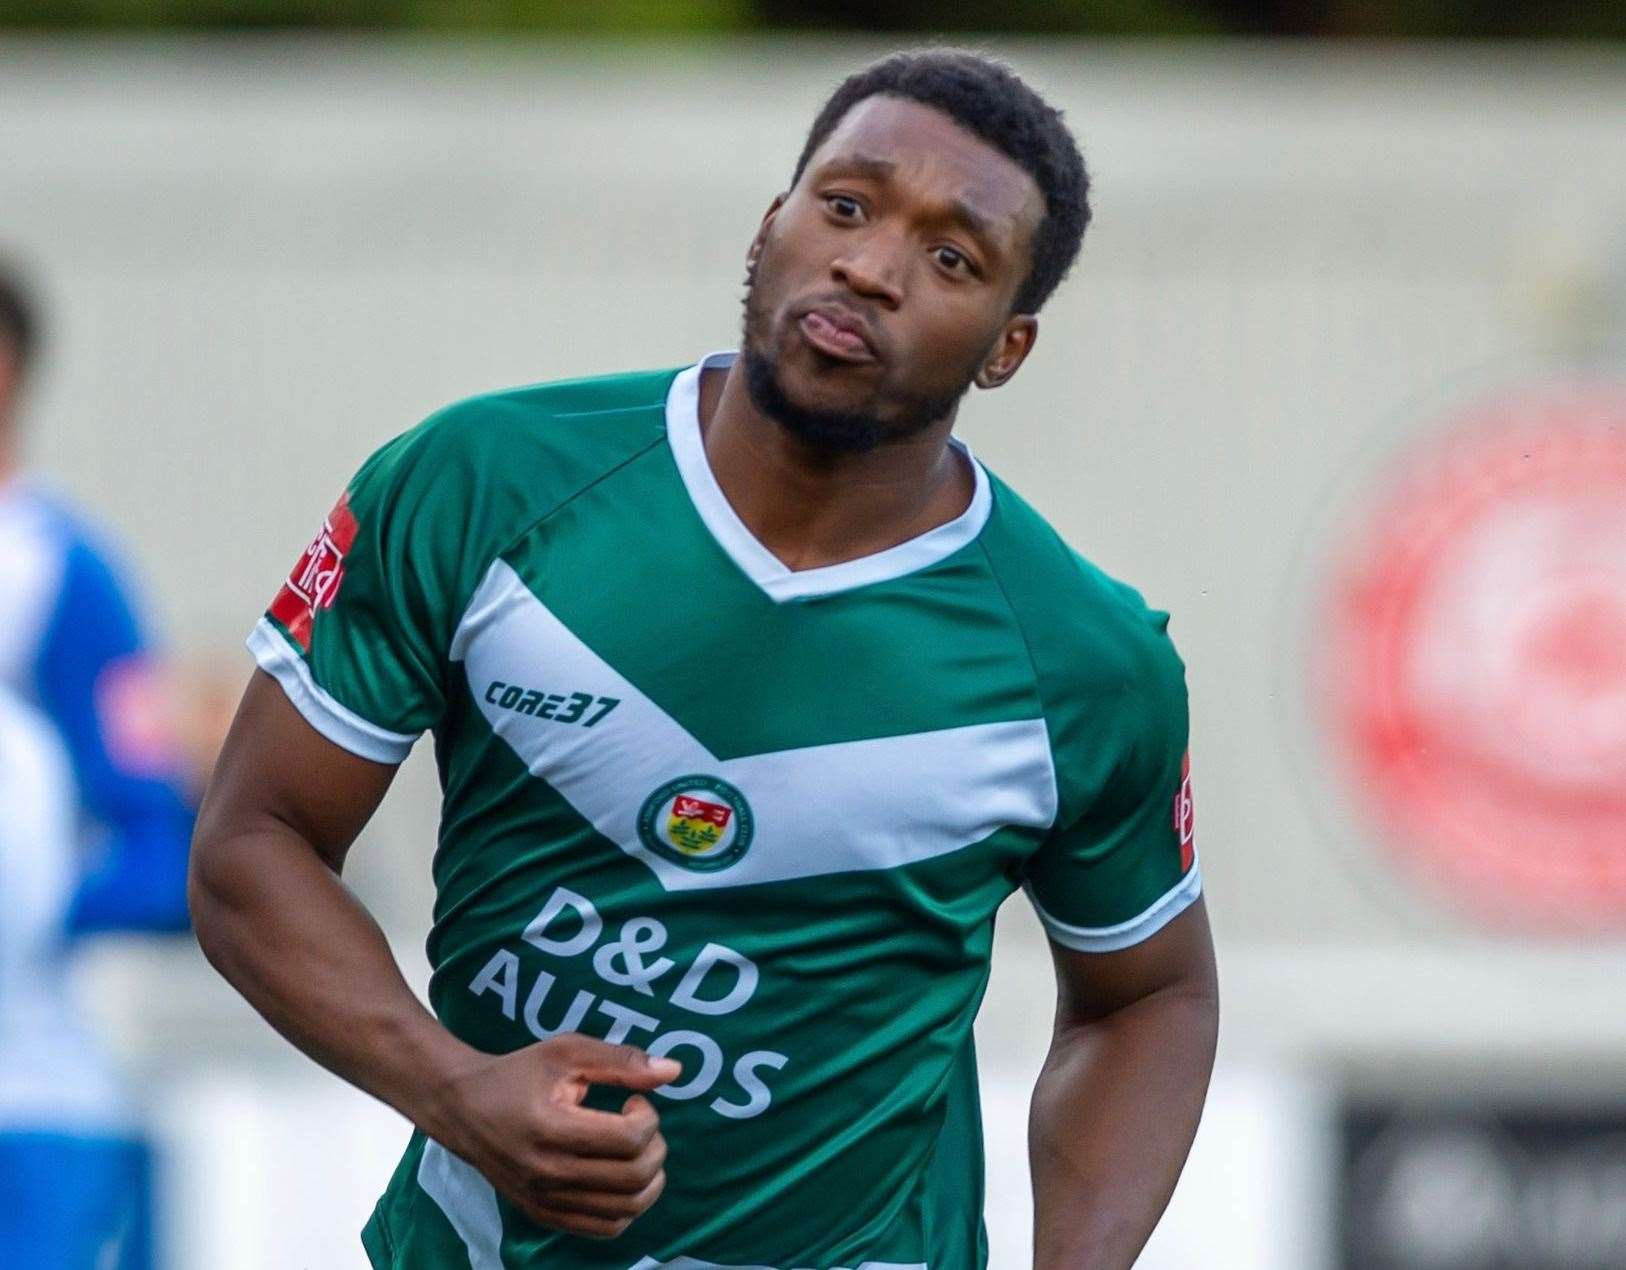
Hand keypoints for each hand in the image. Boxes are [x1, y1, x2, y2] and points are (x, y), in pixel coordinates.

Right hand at [425, 1034, 680, 1238]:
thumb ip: (620, 1060)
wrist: (464, 1109)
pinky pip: (605, 1228)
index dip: (648, 1117)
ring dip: (650, 1179)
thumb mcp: (566, 1052)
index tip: (633, 1101)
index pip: (629, 1139)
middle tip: (640, 1125)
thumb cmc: (518, 1074)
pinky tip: (620, 1174)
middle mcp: (547, 1174)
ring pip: (626, 1210)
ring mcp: (545, 1201)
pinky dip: (627, 1206)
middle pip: (634, 1177)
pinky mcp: (543, 1215)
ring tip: (636, 1150)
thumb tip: (674, 1071)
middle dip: (656, 1147)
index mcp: (551, 1129)